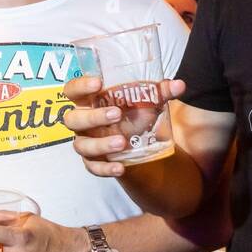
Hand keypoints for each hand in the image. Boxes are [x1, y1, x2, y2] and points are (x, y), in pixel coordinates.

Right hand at [63, 74, 186, 177]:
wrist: (136, 138)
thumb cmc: (132, 112)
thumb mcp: (146, 100)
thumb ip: (160, 92)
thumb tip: (180, 85)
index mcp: (89, 101)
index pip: (72, 90)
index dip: (80, 86)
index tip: (98, 83)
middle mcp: (82, 121)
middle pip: (73, 119)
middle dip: (93, 117)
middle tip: (116, 114)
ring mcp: (85, 142)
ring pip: (81, 145)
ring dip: (100, 144)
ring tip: (121, 143)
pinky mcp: (93, 161)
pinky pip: (93, 167)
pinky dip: (105, 168)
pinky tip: (120, 167)